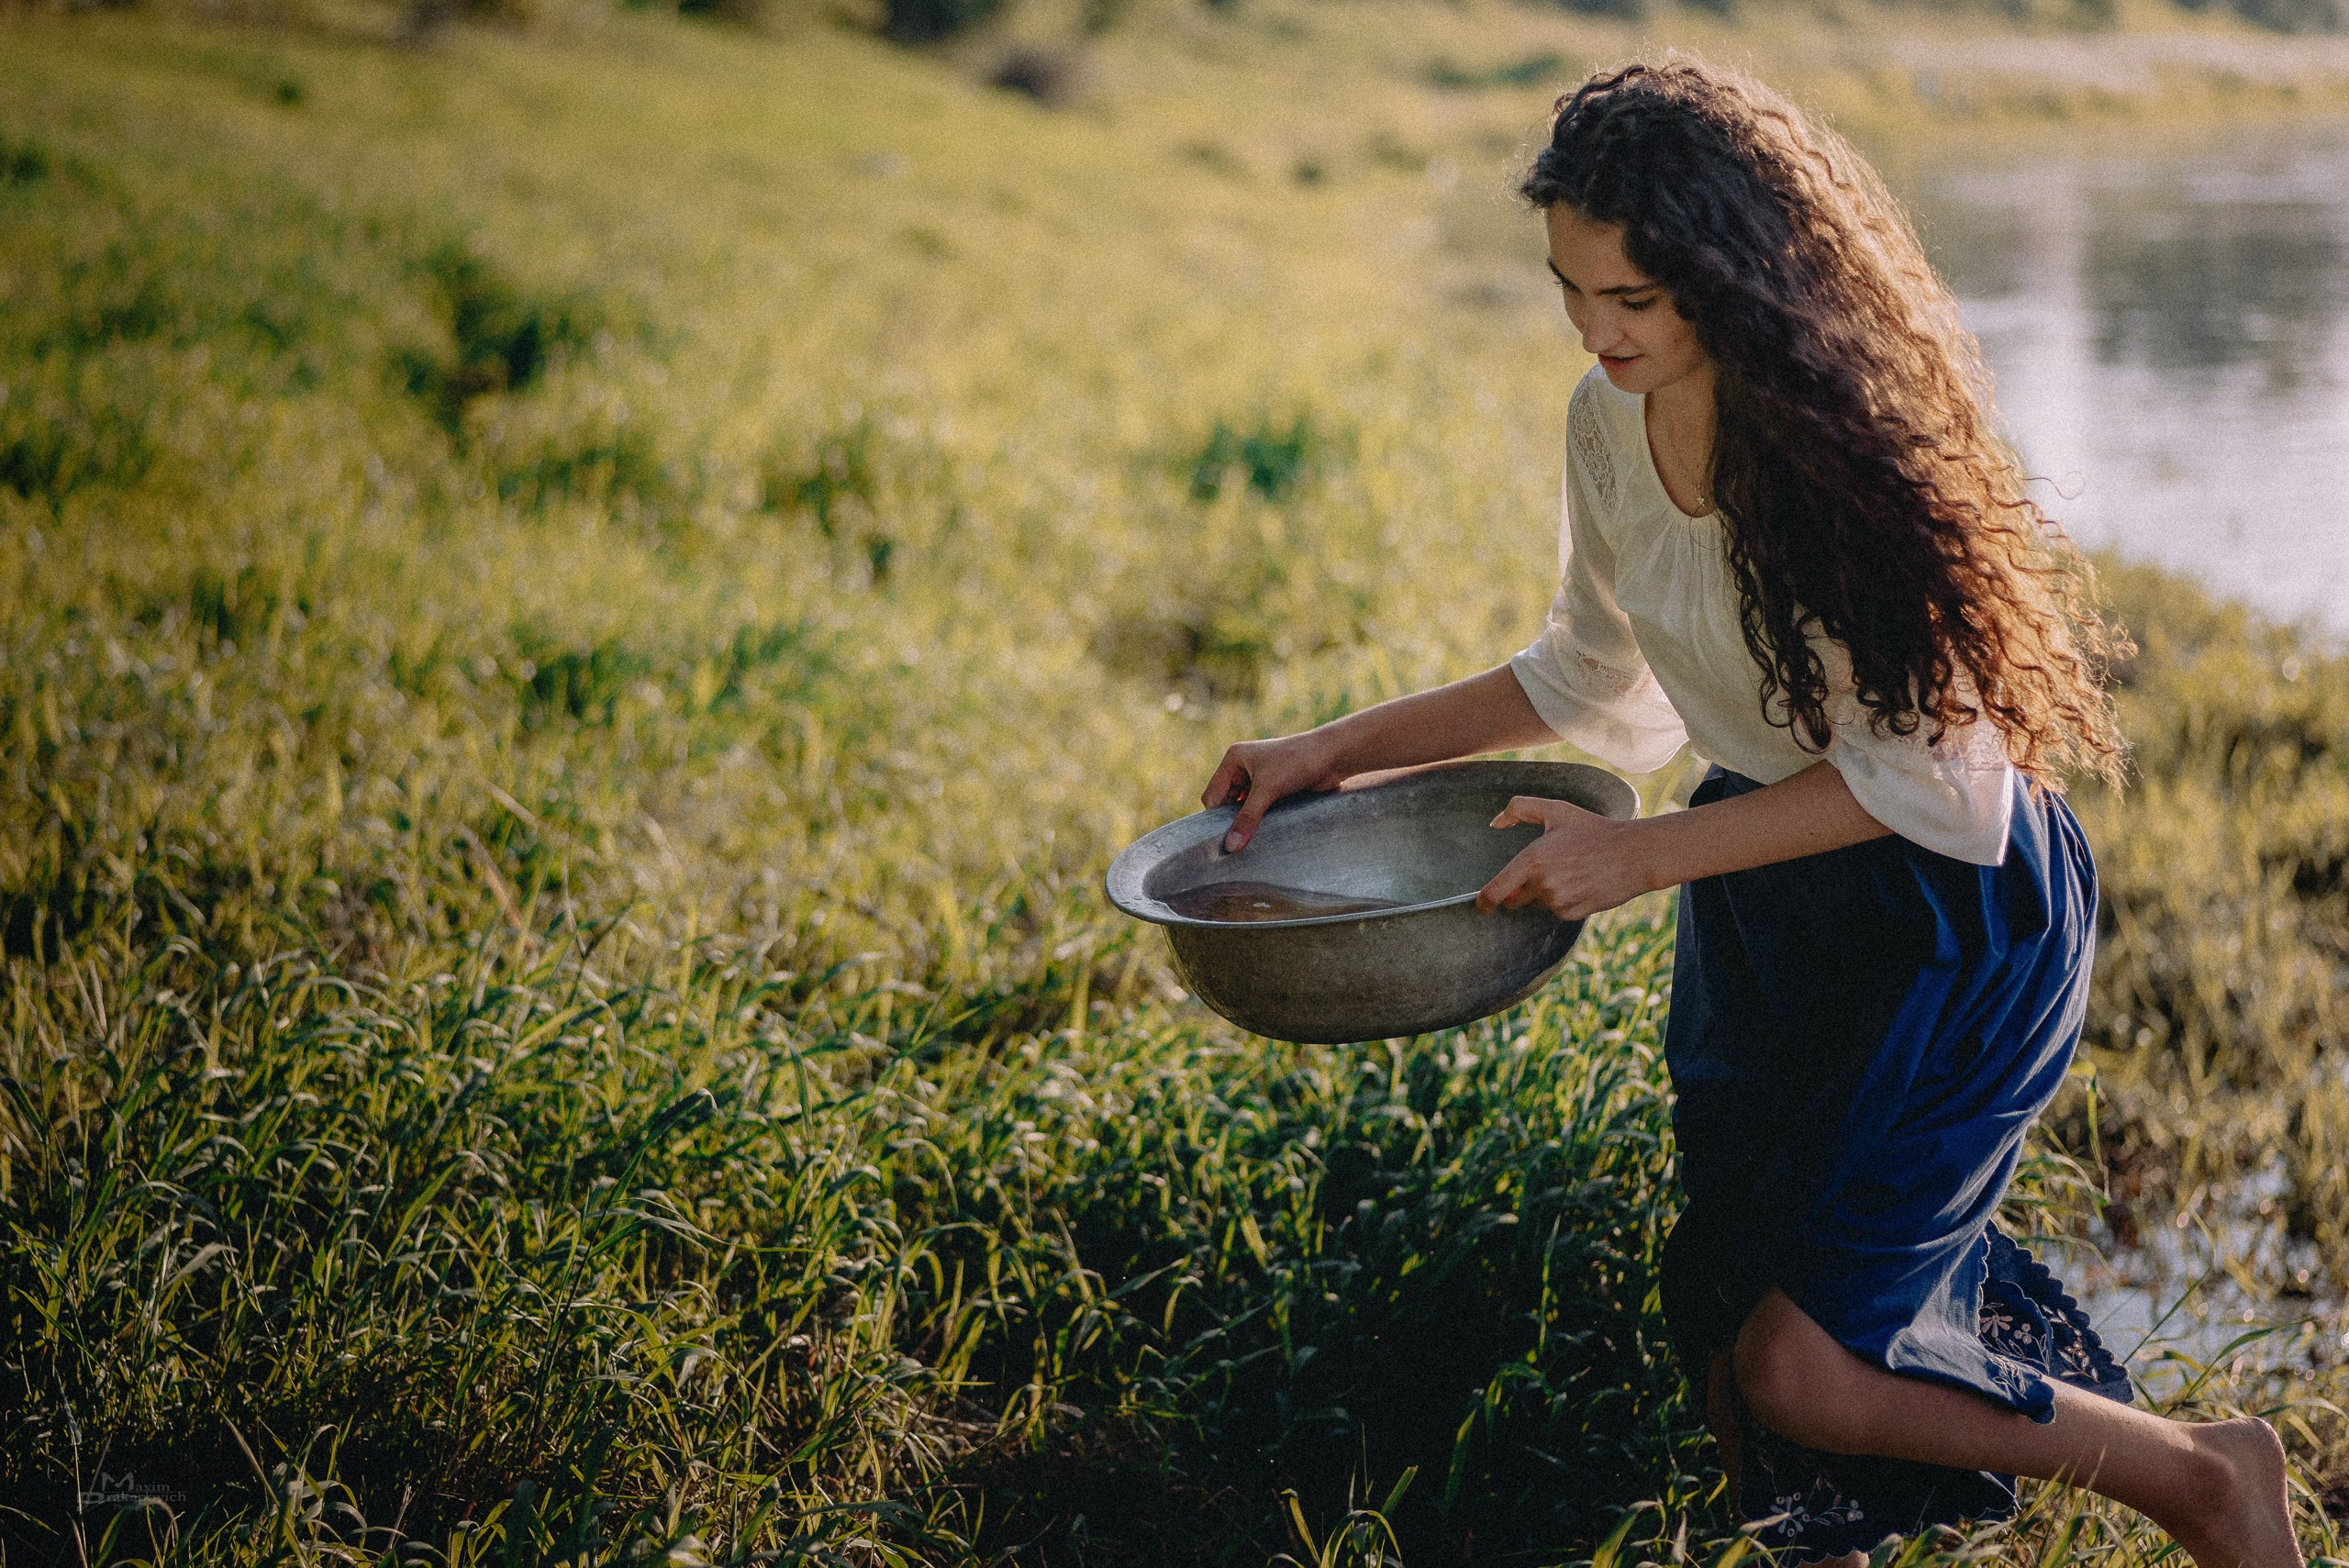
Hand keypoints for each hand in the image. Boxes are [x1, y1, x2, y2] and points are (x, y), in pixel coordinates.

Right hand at [1201, 731, 1345, 851]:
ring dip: (1248, 821)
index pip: (1212, 795)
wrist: (1332, 756)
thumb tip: (1231, 846)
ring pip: (1242, 808)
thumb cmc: (1297, 762)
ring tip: (1254, 835)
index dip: (1217, 817)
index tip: (1226, 837)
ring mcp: (1258, 778)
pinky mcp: (1273, 789)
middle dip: (1233, 820)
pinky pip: (1258, 809)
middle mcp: (1243, 767)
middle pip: (1226, 803)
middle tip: (1241, 839)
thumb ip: (1247, 818)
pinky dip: (1260, 819)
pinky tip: (1265, 830)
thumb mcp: (1268, 790)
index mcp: (1233, 759)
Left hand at [1476, 795, 1653, 919]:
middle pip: (1515, 899)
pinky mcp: (1573, 914)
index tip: (1482, 905)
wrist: (1633, 855)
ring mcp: (1558, 902)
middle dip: (1520, 889)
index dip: (1484, 902)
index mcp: (1533, 860)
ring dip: (1543, 892)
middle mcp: (1543, 885)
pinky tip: (1579, 883)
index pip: (1496, 892)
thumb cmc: (1593, 830)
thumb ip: (1520, 809)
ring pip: (1537, 904)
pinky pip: (1556, 911)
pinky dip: (1561, 900)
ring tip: (1569, 871)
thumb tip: (1495, 823)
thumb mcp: (1557, 810)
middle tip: (1544, 869)